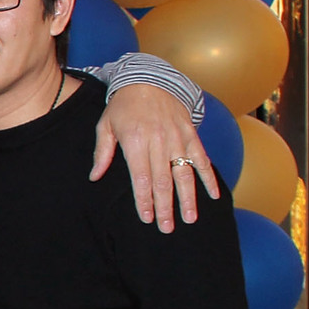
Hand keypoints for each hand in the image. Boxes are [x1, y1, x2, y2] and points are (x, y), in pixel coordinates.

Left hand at [91, 83, 219, 232]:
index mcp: (136, 142)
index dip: (144, 200)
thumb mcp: (104, 126)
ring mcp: (178, 138)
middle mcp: (159, 142)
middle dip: (165, 207)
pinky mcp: (191, 135)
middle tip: (166, 228)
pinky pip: (202, 159)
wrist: (149, 80)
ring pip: (185, 173)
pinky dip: (209, 177)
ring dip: (189, 198)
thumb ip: (102, 153)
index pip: (141, 178)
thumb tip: (94, 177)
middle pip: (164, 181)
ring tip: (190, 218)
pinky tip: (214, 195)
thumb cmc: (122, 107)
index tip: (146, 218)